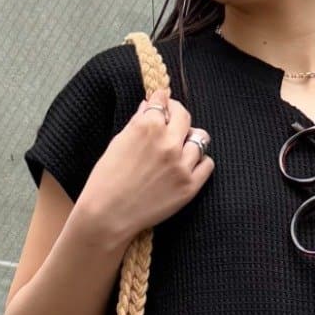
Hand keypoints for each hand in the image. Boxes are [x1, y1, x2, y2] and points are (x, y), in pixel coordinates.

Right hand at [75, 87, 214, 246]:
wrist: (109, 215)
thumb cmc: (107, 179)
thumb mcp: (118, 142)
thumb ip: (137, 122)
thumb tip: (149, 106)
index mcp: (147, 126)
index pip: (162, 99)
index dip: (161, 101)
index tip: (161, 105)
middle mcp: (168, 142)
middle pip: (185, 116)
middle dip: (177, 115)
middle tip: (173, 123)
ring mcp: (181, 164)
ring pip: (200, 139)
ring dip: (190, 140)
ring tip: (181, 147)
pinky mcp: (190, 186)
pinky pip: (207, 164)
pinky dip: (200, 162)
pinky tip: (189, 165)